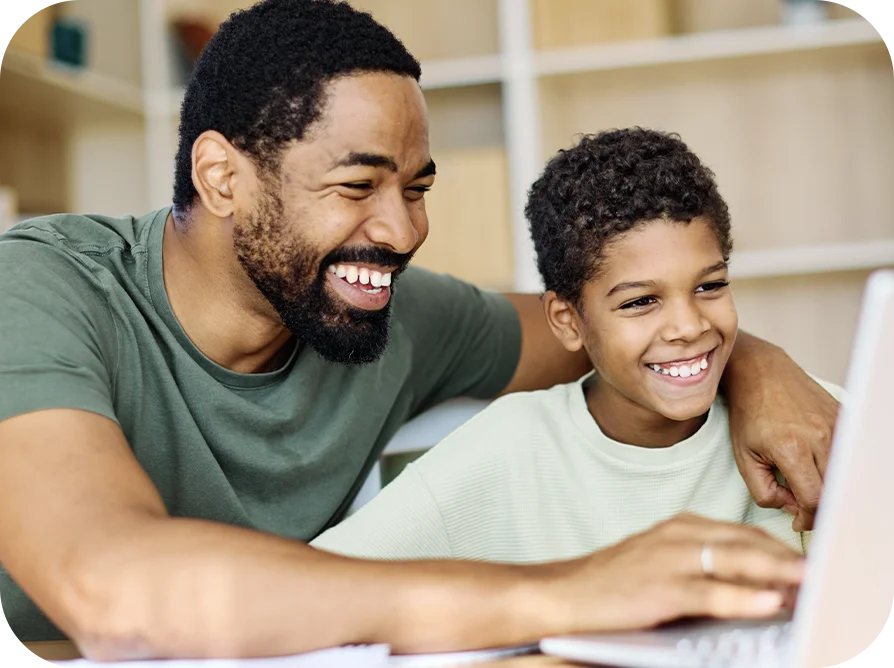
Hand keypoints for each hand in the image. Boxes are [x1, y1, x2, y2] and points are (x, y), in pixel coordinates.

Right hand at [539, 514, 804, 633]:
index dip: (777, 547)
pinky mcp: (660, 588)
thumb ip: (703, 565)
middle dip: (784, 558)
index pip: (741, 532)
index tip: (805, 561)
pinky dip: (742, 598)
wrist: (566, 593)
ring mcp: (668, 559)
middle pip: (744, 542)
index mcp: (681, 526)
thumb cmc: (616, 582)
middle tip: (816, 572)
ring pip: (733, 562)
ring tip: (805, 583)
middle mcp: (678, 535)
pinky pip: (709, 592)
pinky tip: (766, 603)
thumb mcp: (662, 563)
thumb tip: (755, 584)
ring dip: (774, 572)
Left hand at [723, 333, 838, 530]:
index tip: (797, 520)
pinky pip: (847, 453)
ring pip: (843, 474)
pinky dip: (835, 467)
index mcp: (791, 448)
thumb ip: (764, 491)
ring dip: (828, 487)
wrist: (762, 373)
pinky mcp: (844, 418)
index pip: (814, 499)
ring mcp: (836, 426)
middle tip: (802, 507)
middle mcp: (820, 437)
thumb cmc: (749, 414)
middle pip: (834, 490)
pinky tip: (816, 464)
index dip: (807, 518)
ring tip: (806, 484)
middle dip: (819, 507)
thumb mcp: (744, 457)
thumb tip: (792, 508)